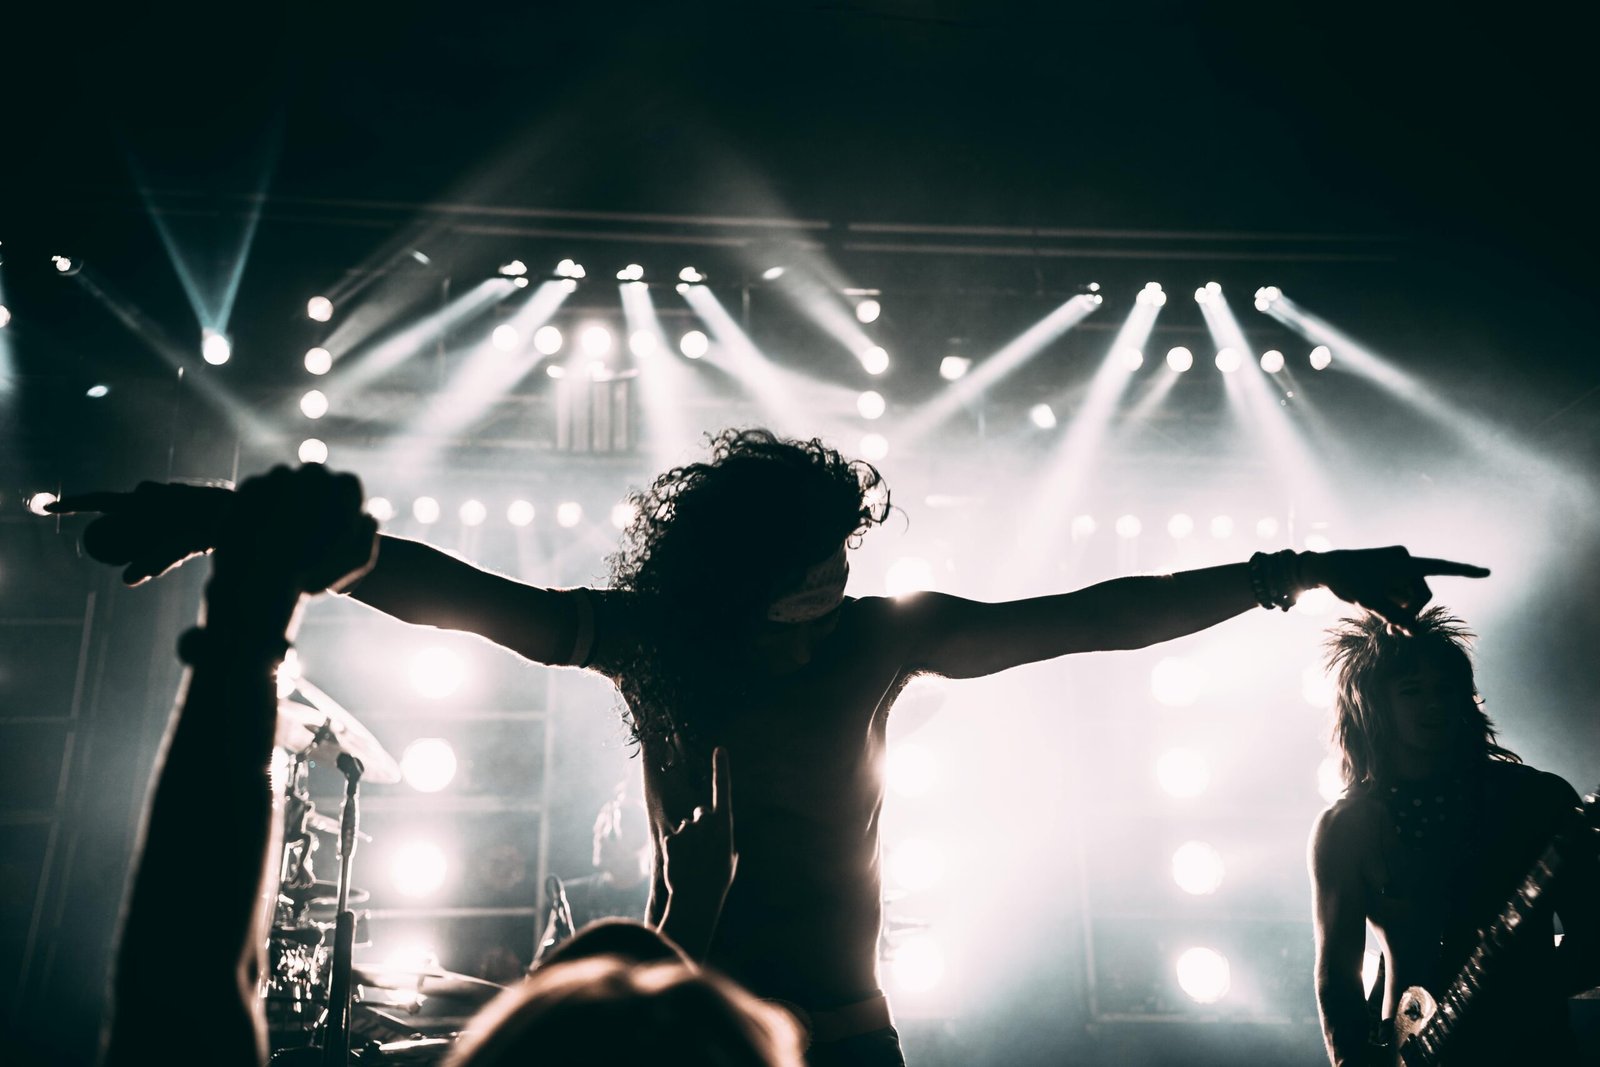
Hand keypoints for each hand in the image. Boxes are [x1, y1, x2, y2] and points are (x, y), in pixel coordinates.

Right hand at [46, 481, 235, 584]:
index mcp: (142, 499)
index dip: (72, 505)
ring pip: (144, 523)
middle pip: (123, 519)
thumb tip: (127, 580)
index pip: (98, 501)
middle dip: (130, 539)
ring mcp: (162, 494)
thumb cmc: (214, 525)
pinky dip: (167, 535)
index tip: (49, 508)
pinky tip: (192, 538)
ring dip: (153, 539)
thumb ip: (156, 562)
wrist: (245, 508)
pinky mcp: (176, 499)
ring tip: (184, 543)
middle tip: (160, 550)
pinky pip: (160, 520)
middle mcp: (149, 493)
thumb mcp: (184, 546)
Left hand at [215, 465, 377, 595]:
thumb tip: (368, 516)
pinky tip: (260, 532)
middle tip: (306, 531)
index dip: (343, 507)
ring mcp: (278, 476)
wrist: (257, 577)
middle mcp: (313, 472)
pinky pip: (259, 491)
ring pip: (286, 483)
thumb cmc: (313, 571)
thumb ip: (368, 533)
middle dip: (314, 499)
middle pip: (317, 480)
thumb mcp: (357, 560)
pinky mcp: (250, 485)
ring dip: (286, 501)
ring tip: (280, 535)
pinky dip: (260, 507)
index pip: (349, 487)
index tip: (334, 528)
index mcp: (344, 486)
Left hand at [661, 747, 736, 905]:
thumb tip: (724, 843)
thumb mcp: (729, 861)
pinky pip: (672, 838)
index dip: (722, 769)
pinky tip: (680, 864)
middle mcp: (707, 823)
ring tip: (691, 862)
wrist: (696, 900)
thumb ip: (725, 844)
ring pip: (685, 827)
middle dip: (700, 825)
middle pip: (700, 812)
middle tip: (702, 850)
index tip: (720, 749)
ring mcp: (687, 829)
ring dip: (687, 840)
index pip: (724, 790)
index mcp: (726, 826)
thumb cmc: (717, 882)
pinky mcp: (671, 838)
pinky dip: (674, 850)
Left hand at [1305, 547, 1488, 631]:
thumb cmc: (1347, 580)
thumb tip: (1417, 633)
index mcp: (1404, 562)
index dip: (1465, 572)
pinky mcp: (1389, 576)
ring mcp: (1396, 569)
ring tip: (1388, 629)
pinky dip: (1396, 608)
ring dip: (1403, 614)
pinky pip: (1400, 596)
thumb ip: (1396, 617)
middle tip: (1395, 633)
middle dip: (1412, 613)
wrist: (1325, 569)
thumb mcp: (1371, 602)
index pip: (1441, 568)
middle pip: (1422, 594)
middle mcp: (1404, 562)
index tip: (1487, 573)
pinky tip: (1382, 617)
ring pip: (1411, 598)